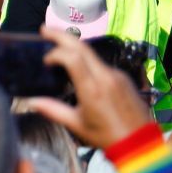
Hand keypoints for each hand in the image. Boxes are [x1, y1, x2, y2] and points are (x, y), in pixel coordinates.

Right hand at [27, 30, 156, 151]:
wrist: (140, 143)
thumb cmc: (106, 137)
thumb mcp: (77, 125)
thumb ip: (53, 110)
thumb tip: (31, 102)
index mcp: (92, 89)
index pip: (72, 57)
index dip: (55, 53)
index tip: (45, 61)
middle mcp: (105, 77)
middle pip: (81, 46)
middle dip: (61, 35)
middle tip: (44, 29)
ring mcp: (116, 74)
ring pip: (92, 54)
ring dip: (74, 48)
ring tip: (59, 50)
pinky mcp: (124, 77)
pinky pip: (102, 64)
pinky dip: (87, 61)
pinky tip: (81, 69)